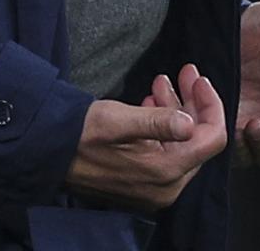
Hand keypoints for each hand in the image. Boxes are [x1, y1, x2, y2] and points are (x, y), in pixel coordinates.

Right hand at [66, 64, 227, 211]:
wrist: (47, 151)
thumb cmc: (80, 131)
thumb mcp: (117, 120)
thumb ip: (157, 122)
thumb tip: (190, 124)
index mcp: (164, 172)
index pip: (211, 139)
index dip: (211, 105)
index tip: (197, 78)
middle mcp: (166, 187)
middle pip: (199, 141)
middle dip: (194, 103)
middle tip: (184, 72)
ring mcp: (155, 188)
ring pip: (182, 143)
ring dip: (177, 110)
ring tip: (161, 83)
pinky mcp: (143, 182)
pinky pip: (166, 151)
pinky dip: (164, 124)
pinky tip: (151, 102)